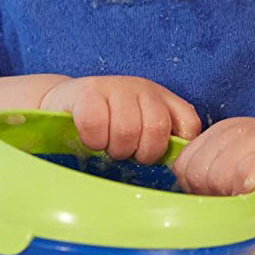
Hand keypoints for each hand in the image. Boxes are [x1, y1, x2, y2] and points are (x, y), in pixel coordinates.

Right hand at [39, 76, 201, 162]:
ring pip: (127, 130)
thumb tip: (180, 168)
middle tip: (126, 153)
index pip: (188, 125)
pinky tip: (91, 139)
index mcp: (163, 99)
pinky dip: (93, 141)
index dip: (172, 149)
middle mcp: (144, 88)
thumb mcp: (141, 127)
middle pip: (157, 130)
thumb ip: (161, 140)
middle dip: (141, 153)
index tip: (152, 156)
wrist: (65, 102)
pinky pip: (96, 125)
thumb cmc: (108, 123)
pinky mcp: (88, 91)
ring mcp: (117, 86)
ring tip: (107, 145)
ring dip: (115, 149)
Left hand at [172, 114, 254, 204]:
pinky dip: (245, 196)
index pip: (182, 165)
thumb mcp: (239, 158)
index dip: (193, 188)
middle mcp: (232, 132)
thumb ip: (213, 173)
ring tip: (248, 198)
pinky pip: (240, 181)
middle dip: (208, 195)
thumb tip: (189, 205)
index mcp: (220, 132)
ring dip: (227, 197)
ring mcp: (250, 142)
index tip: (215, 196)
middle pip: (194, 174)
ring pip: (213, 178)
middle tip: (234, 200)